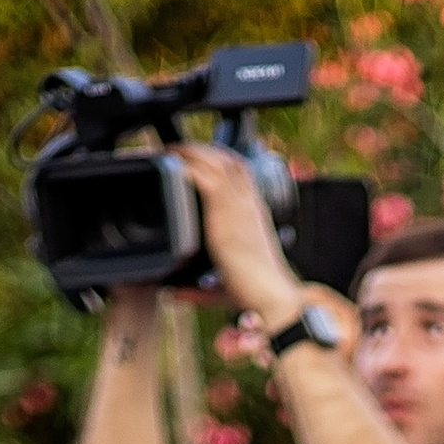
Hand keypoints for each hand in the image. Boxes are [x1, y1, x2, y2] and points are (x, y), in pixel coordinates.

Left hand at [178, 139, 307, 326]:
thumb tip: (172, 295)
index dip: (222, 159)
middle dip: (203, 148)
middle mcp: (248, 203)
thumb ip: (198, 286)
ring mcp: (237, 204)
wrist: (271, 294)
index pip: (242, 172)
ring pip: (214, 159)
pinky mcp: (224, 211)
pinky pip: (203, 174)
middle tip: (179, 148)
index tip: (201, 158)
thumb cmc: (254, 295)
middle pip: (227, 159)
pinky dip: (186, 164)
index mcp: (255, 214)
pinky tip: (173, 162)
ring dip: (191, 150)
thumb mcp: (226, 282)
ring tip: (172, 149)